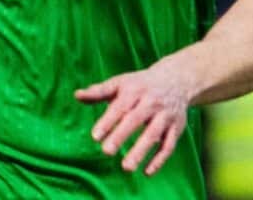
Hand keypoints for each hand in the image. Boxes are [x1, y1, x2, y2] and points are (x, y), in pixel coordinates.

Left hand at [74, 64, 190, 175]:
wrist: (175, 80)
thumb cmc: (139, 85)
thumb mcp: (120, 83)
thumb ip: (99, 91)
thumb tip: (77, 95)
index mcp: (134, 90)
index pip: (119, 107)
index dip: (107, 122)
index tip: (95, 136)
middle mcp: (151, 102)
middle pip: (135, 119)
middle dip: (121, 135)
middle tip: (106, 152)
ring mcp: (165, 115)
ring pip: (153, 134)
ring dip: (141, 151)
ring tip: (126, 167)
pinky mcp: (176, 128)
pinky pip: (169, 145)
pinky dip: (159, 160)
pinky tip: (146, 172)